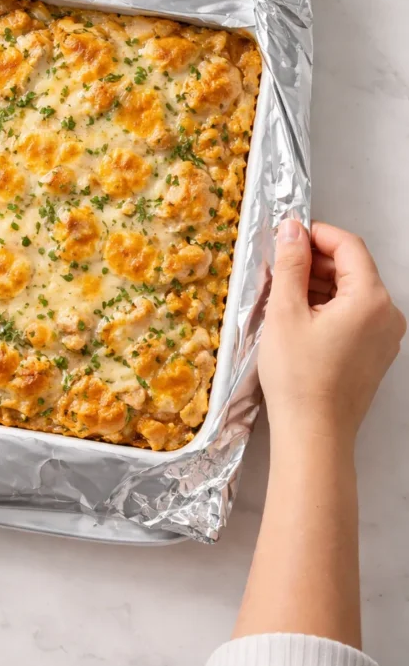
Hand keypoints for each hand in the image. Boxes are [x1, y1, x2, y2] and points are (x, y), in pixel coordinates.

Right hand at [258, 219, 405, 453]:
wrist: (313, 435)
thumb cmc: (299, 378)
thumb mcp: (285, 312)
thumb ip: (290, 264)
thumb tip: (292, 229)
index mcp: (371, 298)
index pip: (348, 246)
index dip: (316, 234)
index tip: (287, 236)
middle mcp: (387, 314)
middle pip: (353, 268)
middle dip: (315, 261)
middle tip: (278, 266)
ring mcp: (385, 337)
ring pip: (352, 293)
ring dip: (319, 286)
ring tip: (283, 296)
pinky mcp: (375, 354)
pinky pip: (354, 316)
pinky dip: (328, 308)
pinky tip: (299, 319)